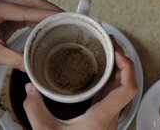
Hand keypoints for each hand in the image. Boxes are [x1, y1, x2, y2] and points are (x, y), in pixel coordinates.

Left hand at [0, 0, 62, 70]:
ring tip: (63, 20)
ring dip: (47, 11)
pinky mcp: (9, 8)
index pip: (26, 10)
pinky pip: (29, 9)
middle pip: (32, 1)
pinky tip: (50, 23)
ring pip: (32, 3)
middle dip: (51, 9)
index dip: (46, 14)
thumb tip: (35, 67)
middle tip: (68, 18)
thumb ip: (16, 60)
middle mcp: (0, 1)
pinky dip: (41, 15)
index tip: (62, 18)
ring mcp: (5, 3)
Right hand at [23, 39, 137, 129]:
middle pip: (128, 82)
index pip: (128, 89)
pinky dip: (110, 77)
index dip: (128, 67)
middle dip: (122, 59)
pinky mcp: (103, 115)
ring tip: (106, 51)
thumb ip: (35, 109)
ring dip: (117, 67)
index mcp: (103, 115)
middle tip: (109, 43)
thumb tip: (30, 88)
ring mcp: (109, 115)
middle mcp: (111, 114)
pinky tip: (100, 69)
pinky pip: (113, 92)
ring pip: (122, 86)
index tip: (117, 52)